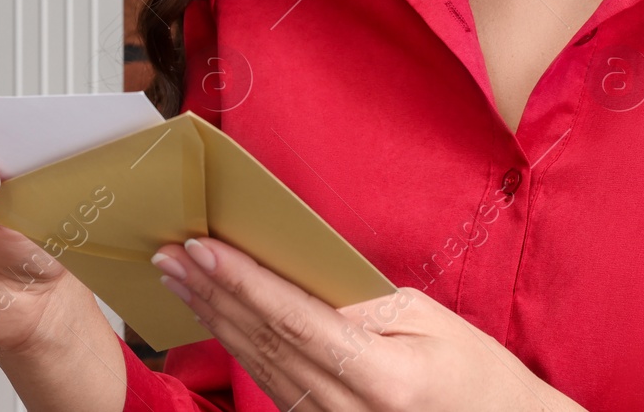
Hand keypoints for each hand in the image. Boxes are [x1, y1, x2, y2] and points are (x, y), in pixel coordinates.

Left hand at [150, 237, 584, 411]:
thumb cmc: (474, 374)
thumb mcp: (425, 319)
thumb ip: (355, 300)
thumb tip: (290, 268)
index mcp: (382, 376)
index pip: (294, 319)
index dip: (242, 281)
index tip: (200, 247)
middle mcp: (349, 411)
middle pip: (264, 342)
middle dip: (210, 293)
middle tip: (168, 253)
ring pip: (258, 365)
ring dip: (212, 317)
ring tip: (176, 277)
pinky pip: (270, 383)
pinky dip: (237, 344)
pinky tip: (211, 315)